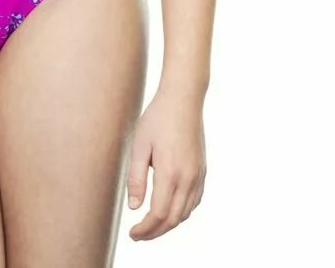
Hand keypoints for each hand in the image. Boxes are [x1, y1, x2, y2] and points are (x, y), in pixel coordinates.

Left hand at [125, 87, 206, 239]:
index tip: (132, 233)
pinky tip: (169, 209)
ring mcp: (198, 175)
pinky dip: (181, 212)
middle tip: (138, 234)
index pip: (158, 214)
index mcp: (170, 173)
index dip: (145, 229)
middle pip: (173, 219)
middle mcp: (188, 178)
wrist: (183, 99)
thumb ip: (136, 178)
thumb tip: (134, 207)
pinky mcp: (202, 171)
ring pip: (185, 212)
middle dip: (155, 232)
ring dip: (168, 223)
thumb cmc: (158, 118)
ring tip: (150, 225)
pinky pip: (194, 201)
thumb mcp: (140, 145)